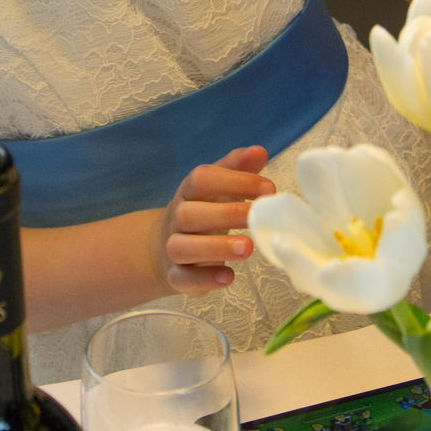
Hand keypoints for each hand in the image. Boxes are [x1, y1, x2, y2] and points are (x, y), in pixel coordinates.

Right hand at [152, 146, 274, 297]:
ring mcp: (172, 248)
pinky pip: (182, 279)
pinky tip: (229, 277)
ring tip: (248, 247)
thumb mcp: (217, 189)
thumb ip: (237, 170)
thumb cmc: (202, 212)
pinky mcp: (175, 276)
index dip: (234, 181)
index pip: (201, 179)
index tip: (268, 188)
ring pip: (182, 246)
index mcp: (188, 193)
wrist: (162, 247)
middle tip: (257, 217)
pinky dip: (204, 279)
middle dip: (225, 213)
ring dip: (215, 247)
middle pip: (188, 213)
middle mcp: (176, 218)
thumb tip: (258, 150)